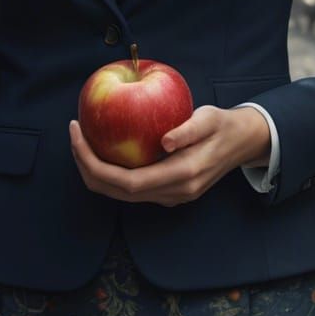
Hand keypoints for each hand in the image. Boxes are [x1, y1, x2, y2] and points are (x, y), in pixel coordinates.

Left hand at [69, 104, 267, 207]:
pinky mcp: (167, 193)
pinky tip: (102, 148)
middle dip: (87, 168)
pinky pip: (130, 188)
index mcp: (183, 175)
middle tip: (73, 135)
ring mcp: (170, 197)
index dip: (96, 164)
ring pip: (120, 195)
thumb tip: (164, 142)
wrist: (241, 143)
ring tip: (81, 141)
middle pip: (117, 193)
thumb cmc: (222, 125)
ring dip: (95, 172)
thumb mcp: (209, 119)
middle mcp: (174, 192)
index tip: (78, 134)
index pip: (128, 182)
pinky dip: (109, 173)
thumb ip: (189, 130)